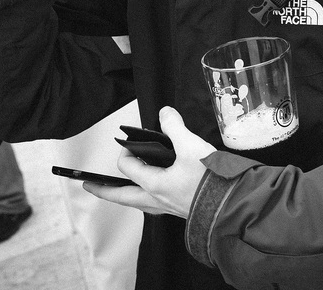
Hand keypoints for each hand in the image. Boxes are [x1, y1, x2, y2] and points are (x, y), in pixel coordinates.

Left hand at [83, 107, 216, 217]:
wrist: (234, 205)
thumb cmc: (212, 180)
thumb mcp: (191, 146)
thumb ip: (175, 127)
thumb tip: (165, 113)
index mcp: (154, 184)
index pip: (127, 167)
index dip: (126, 151)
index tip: (132, 141)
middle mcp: (157, 199)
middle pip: (121, 197)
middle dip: (103, 191)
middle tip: (89, 185)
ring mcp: (168, 208)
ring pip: (138, 203)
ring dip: (125, 196)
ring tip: (118, 190)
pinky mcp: (180, 209)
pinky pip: (154, 205)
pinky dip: (146, 198)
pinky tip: (153, 190)